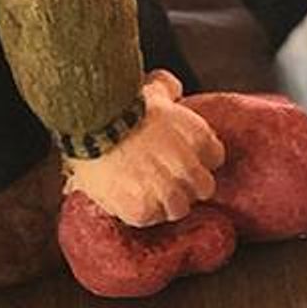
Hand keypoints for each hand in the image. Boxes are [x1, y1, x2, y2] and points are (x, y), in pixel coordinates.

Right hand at [63, 70, 225, 226]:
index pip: (214, 158)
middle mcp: (189, 168)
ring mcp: (168, 192)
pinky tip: (126, 196)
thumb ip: (168, 88)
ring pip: (178, 208)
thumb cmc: (120, 103)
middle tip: (164, 177)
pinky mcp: (144, 210)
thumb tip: (173, 88)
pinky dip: (138, 210)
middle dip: (186, 183)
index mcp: (199, 139)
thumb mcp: (152, 89)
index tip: (180, 156)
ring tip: (144, 191)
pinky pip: (150, 218)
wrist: (92, 123)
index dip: (196, 157)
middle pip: (203, 187)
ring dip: (164, 201)